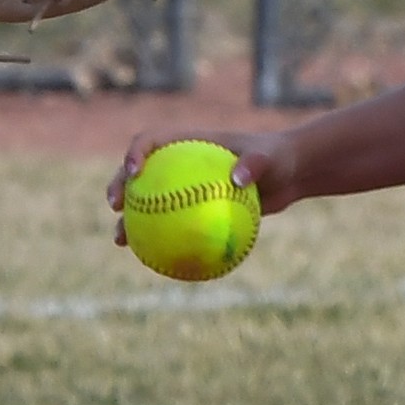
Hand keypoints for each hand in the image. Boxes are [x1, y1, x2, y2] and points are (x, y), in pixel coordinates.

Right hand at [108, 126, 300, 242]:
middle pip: (137, 171)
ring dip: (128, 220)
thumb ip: (256, 164)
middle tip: (115, 204)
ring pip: (148, 203)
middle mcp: (180, 162)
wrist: (289, 174)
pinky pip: (172, 225)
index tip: (135, 171)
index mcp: (190, 142)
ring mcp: (184, 186)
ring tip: (120, 239)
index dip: (136, 151)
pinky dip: (162, 243)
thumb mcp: (272, 158)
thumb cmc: (280, 158)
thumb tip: (237, 180)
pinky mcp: (193, 208)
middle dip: (118, 184)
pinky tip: (155, 264)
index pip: (153, 140)